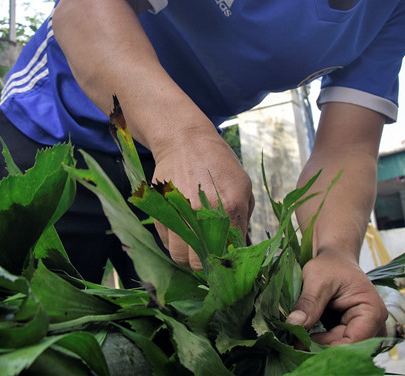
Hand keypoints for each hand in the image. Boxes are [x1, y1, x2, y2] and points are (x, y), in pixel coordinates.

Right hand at [151, 132, 253, 269]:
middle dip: (208, 265)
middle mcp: (201, 213)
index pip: (231, 252)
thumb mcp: (243, 184)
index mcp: (229, 207)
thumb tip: (239, 246)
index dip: (230, 263)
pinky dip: (175, 245)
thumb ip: (244, 218)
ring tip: (196, 251)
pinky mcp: (160, 213)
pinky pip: (166, 244)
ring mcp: (178, 214)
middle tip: (211, 260)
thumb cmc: (217, 162)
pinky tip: (184, 234)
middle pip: (202, 262)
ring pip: (180, 257)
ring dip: (189, 259)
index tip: (229, 264)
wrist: (184, 140)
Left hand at [286, 248, 387, 345]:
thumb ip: (308, 303)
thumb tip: (293, 324)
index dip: (327, 347)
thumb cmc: (330, 264)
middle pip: (347, 347)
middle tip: (294, 344)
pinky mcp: (353, 332)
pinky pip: (337, 343)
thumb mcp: (316, 279)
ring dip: (319, 346)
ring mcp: (365, 330)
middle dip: (320, 347)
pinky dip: (321, 342)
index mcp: (373, 311)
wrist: (336, 260)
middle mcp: (374, 325)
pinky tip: (304, 338)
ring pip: (341, 348)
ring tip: (296, 340)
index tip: (301, 345)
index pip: (352, 341)